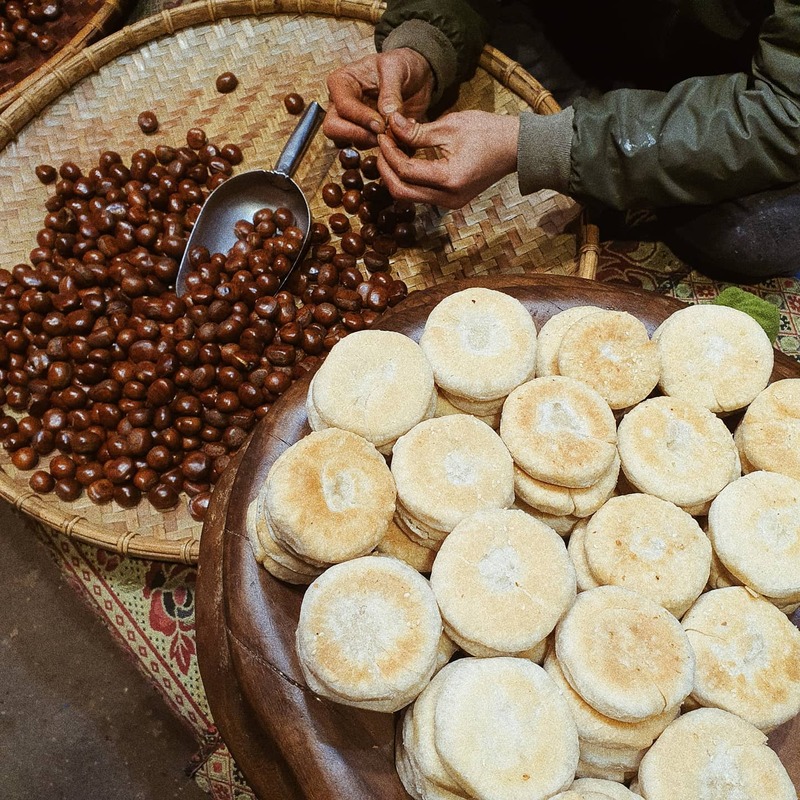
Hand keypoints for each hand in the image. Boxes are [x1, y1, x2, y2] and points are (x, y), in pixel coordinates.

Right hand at [323, 49, 433, 148]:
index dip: (361, 118)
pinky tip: (400, 137)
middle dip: (359, 135)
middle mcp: (341, 104)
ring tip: (397, 132)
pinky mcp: (366, 135)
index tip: (382, 123)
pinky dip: (384, 148)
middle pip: (334, 129)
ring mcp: (352, 122)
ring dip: (374, 143)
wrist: (416, 77)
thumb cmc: (401, 65)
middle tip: (383, 134)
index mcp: (342, 82)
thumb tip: (386, 117)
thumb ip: (390, 92)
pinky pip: (367, 149)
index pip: (342, 107)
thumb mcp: (396, 69)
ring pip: (349, 142)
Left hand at [376, 111, 519, 208]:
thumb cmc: (488, 131)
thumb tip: (391, 124)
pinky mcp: (451, 201)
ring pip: (409, 196)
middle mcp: (448, 198)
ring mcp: (450, 203)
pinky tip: (405, 158)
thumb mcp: (450, 126)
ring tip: (391, 149)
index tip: (383, 133)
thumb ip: (417, 132)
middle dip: (385, 169)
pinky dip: (408, 179)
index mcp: (449, 179)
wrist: (515, 148)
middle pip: (401, 192)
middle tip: (381, 145)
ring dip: (395, 174)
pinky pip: (421, 194)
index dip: (388, 153)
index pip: (405, 171)